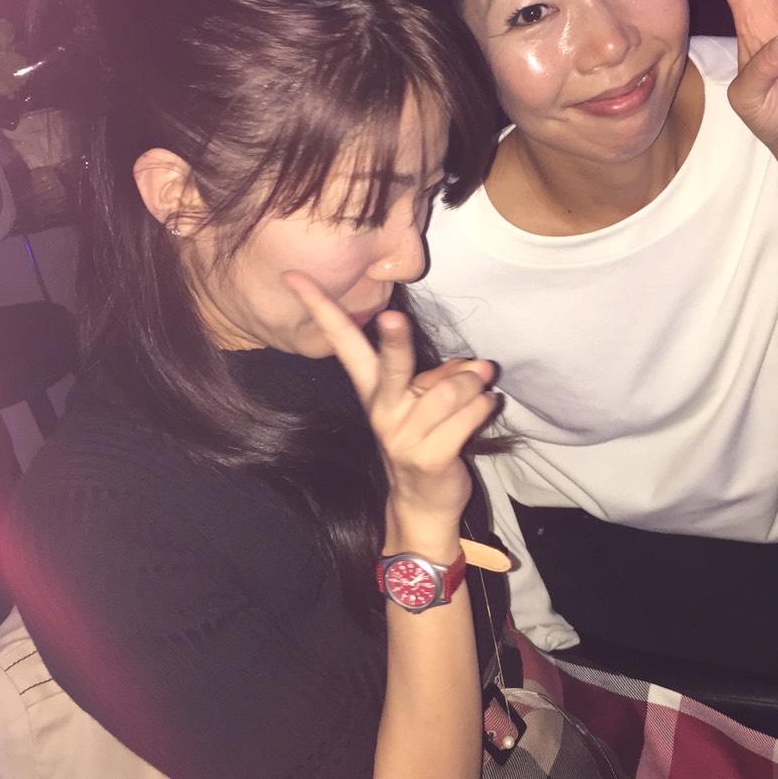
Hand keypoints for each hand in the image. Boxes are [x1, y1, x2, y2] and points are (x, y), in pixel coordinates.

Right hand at [283, 272, 497, 544]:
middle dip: (395, 341)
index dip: (319, 308)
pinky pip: (468, 415)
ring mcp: (403, 436)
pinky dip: (483, 406)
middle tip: (394, 317)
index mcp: (372, 387)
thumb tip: (474, 367)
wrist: (423, 503)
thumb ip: (440, 374)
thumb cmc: (425, 437)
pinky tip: (483, 409)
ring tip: (476, 393)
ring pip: (451, 389)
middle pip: (391, 366)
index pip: (343, 342)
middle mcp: (382, 409)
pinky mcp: (431, 457)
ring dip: (473, 386)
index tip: (294, 275)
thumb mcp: (424, 399)